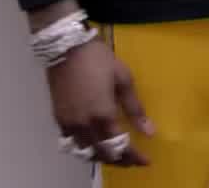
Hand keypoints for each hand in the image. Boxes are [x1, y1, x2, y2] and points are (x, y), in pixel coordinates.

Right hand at [49, 38, 151, 166]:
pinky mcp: (58, 119)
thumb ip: (135, 108)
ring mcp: (69, 123)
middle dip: (120, 160)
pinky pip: (71, 143)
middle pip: (103, 154)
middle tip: (132, 158)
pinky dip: (85, 148)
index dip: (135, 157)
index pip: (121, 146)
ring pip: (86, 152)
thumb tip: (150, 132)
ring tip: (115, 153)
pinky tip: (93, 143)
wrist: (66, 48)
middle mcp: (85, 125)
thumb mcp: (123, 79)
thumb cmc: (98, 59)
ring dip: (102, 156)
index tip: (146, 161)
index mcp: (103, 115)